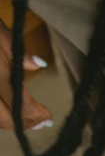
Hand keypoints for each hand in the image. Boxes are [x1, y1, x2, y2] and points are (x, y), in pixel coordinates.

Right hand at [0, 16, 53, 130]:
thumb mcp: (2, 32)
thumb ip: (19, 52)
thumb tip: (40, 65)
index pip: (20, 103)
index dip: (36, 115)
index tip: (49, 119)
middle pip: (3, 119)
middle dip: (23, 123)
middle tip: (40, 122)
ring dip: (7, 121)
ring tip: (24, 119)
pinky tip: (5, 108)